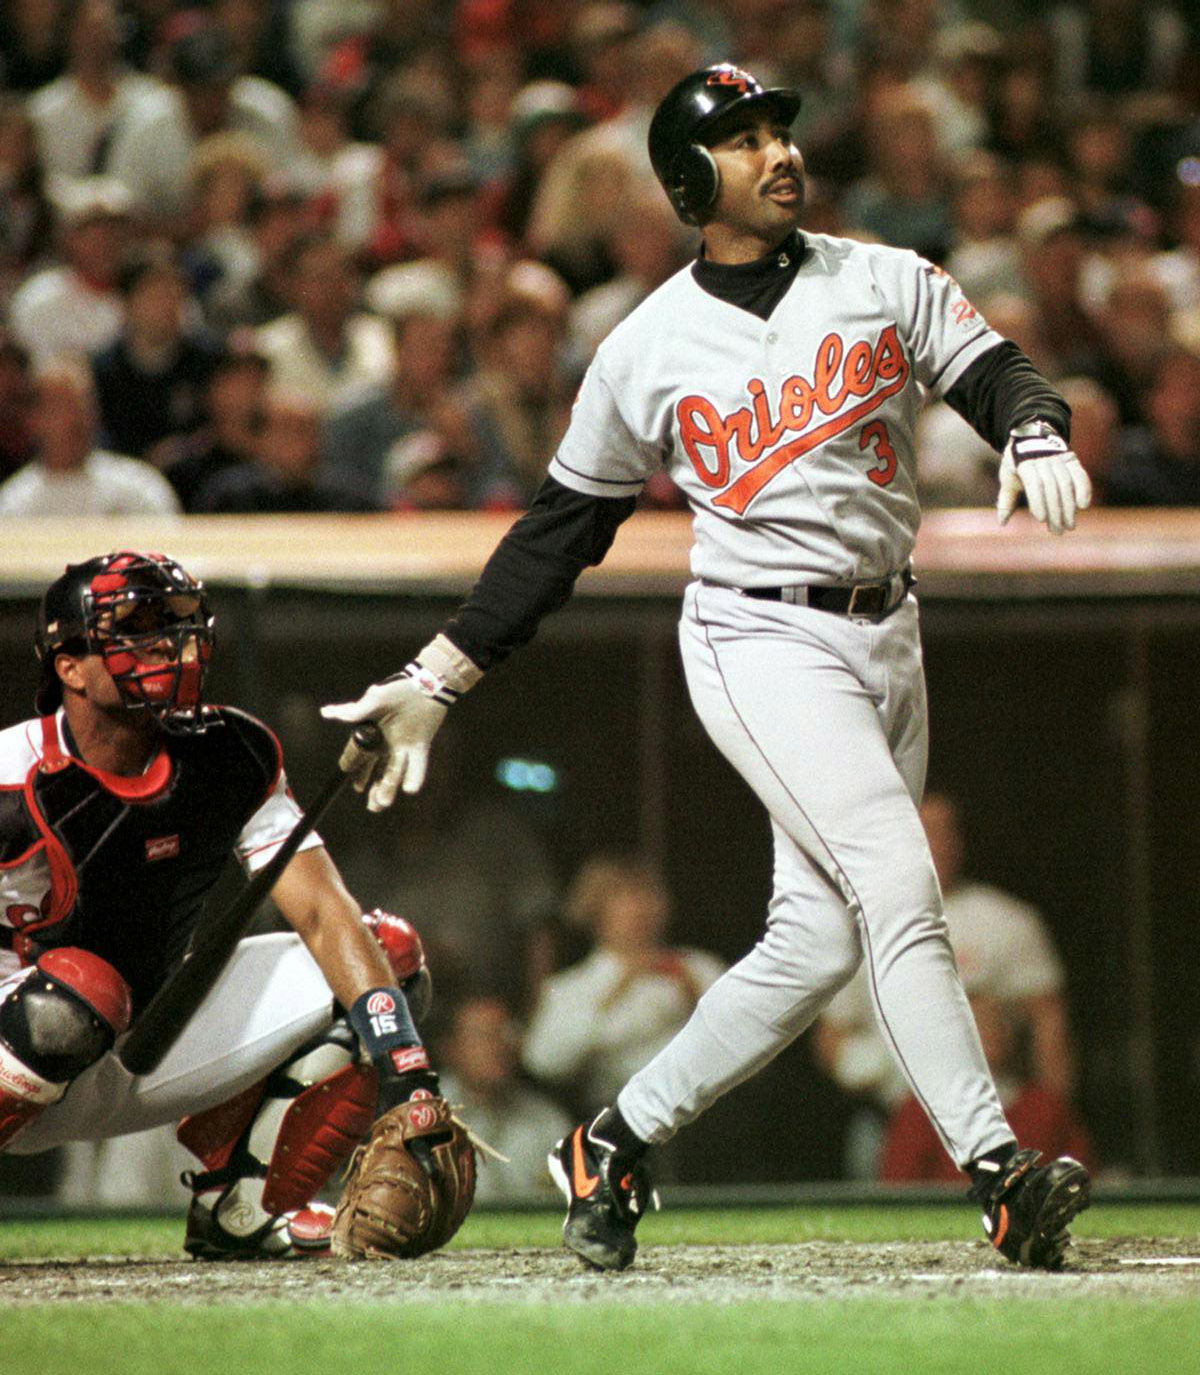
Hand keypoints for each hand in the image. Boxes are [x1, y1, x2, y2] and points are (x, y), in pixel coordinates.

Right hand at [321, 673, 444, 809]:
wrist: (425, 685)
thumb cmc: (397, 689)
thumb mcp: (374, 700)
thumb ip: (354, 711)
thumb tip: (325, 712)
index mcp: (371, 735)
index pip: (359, 758)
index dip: (356, 771)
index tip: (355, 785)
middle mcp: (386, 745)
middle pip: (377, 772)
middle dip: (374, 788)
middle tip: (373, 805)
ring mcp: (403, 747)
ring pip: (394, 772)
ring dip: (389, 787)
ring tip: (383, 803)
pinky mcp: (420, 746)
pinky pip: (418, 766)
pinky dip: (415, 777)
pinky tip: (410, 789)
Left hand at [997, 423, 1091, 534]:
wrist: (1033, 434)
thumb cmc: (1017, 461)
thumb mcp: (1007, 476)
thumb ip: (1005, 499)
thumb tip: (1002, 522)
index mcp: (1024, 463)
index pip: (1034, 484)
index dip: (1038, 501)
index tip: (1041, 519)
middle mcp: (1043, 459)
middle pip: (1052, 487)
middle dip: (1056, 511)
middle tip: (1058, 531)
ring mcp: (1059, 458)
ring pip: (1066, 483)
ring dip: (1069, 506)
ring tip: (1069, 525)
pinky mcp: (1072, 459)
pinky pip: (1080, 474)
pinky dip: (1084, 489)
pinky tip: (1083, 505)